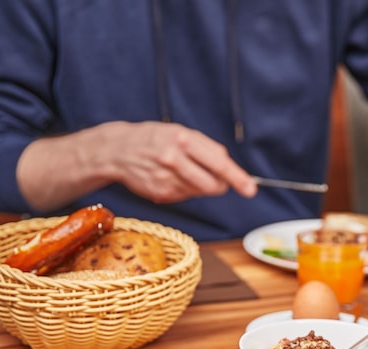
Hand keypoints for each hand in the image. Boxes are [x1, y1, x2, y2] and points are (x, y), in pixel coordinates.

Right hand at [17, 121, 257, 211]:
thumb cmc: (154, 138)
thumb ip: (205, 148)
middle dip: (221, 185)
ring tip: (183, 171)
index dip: (237, 178)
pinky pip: (186, 197)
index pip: (217, 163)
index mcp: (182, 139)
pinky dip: (185, 190)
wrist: (117, 150)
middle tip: (219, 180)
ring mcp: (166, 178)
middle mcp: (174, 159)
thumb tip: (227, 166)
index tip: (250, 189)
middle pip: (212, 184)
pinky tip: (170, 178)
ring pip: (200, 192)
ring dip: (200, 185)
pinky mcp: (160, 193)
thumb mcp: (180, 132)